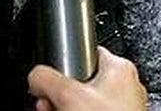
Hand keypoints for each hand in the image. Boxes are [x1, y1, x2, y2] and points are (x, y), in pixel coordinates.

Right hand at [27, 47, 145, 110]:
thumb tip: (35, 76)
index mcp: (119, 68)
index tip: (50, 82)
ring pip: (81, 103)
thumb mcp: (66, 93)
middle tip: (48, 105)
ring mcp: (122, 109)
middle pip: (79, 82)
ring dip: (62, 108)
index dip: (61, 68)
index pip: (84, 55)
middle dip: (58, 95)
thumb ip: (45, 77)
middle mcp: (125, 87)